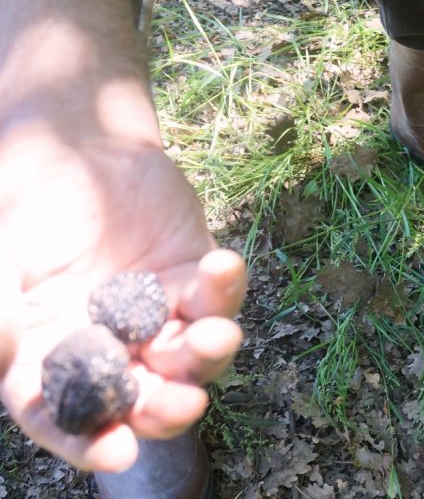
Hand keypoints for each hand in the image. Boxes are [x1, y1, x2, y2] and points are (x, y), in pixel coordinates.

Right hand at [0, 126, 246, 471]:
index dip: (91, 441)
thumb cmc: (20, 214)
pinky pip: (218, 291)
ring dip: (209, 352)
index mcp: (52, 360)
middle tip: (186, 404)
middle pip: (145, 395)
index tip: (118, 452)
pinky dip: (226, 285)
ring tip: (216, 336)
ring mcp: (159, 313)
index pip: (69, 417)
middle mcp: (112, 348)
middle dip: (167, 405)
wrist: (66, 148)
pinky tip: (222, 265)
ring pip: (193, 352)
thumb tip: (7, 356)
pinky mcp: (194, 273)